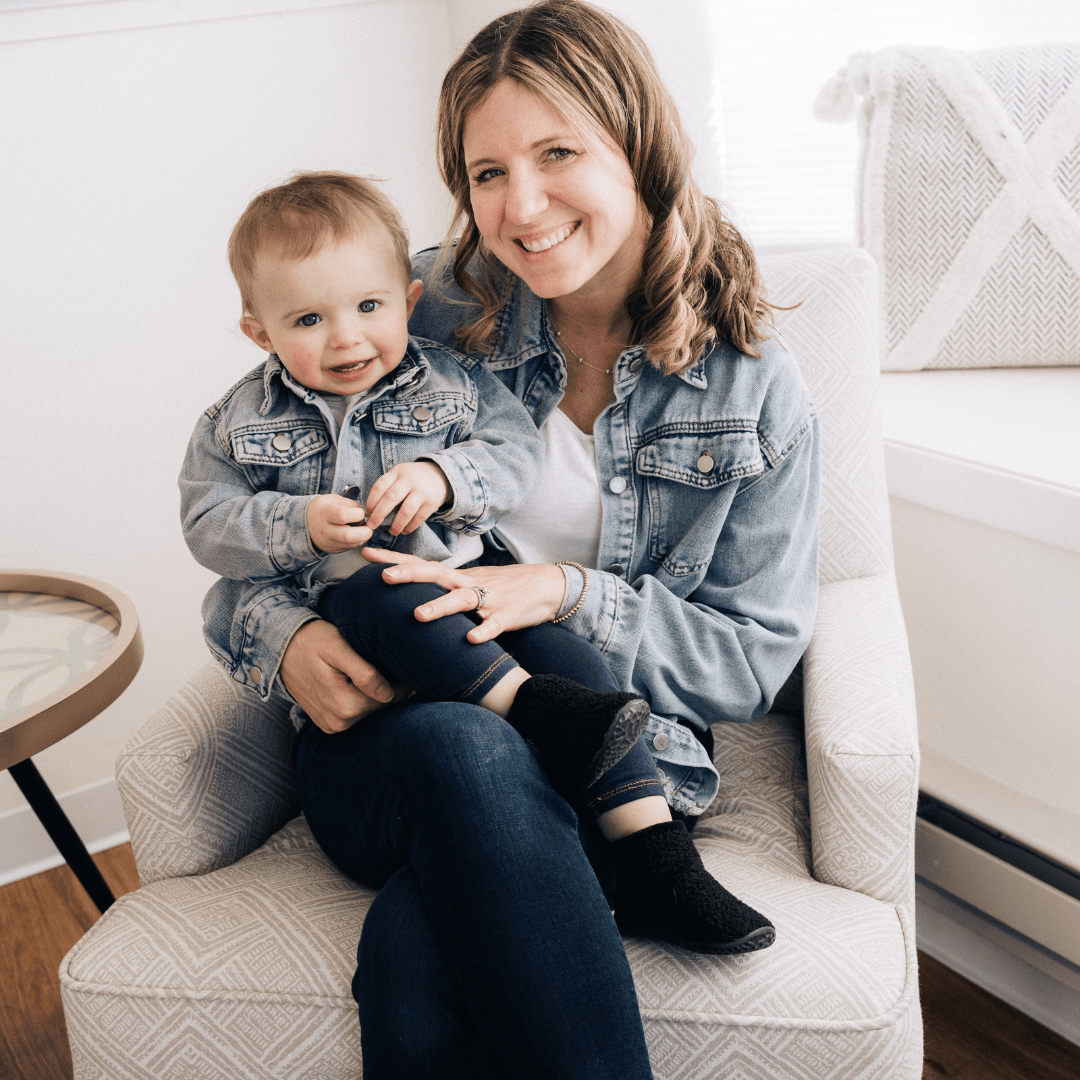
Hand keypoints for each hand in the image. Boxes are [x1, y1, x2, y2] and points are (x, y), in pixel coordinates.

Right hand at [280, 620, 394, 732]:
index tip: (396, 663)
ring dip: (371, 694)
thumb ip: (364, 673)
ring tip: (363, 671)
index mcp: (345, 706)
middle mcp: (339, 722)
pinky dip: (358, 700)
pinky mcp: (327, 722)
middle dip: (384, 687)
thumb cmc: (312, 641)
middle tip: (378, 663)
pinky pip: (354, 714)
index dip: (398, 680)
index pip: (390, 699)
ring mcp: (332, 725)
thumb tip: (388, 695)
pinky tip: (352, 682)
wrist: (280, 648)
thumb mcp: (338, 649)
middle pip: (379, 707)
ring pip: (368, 711)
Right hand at [307, 494, 372, 552]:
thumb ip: (351, 505)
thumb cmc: (324, 508)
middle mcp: (323, 529)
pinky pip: (349, 548)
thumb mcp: (334, 499)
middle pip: (348, 536)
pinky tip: (355, 534)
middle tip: (369, 526)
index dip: (357, 514)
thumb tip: (365, 516)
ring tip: (362, 529)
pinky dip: (357, 541)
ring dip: (363, 537)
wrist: (306, 522)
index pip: (342, 515)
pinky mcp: (331, 550)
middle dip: (365, 532)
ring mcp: (327, 542)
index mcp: (323, 512)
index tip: (361, 513)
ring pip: (351, 544)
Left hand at [362, 548, 565, 642]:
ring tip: (418, 615)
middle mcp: (469, 583)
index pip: (420, 564)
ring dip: (440, 607)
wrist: (546, 585)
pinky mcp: (508, 615)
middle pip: (436, 575)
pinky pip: (494, 625)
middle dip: (410, 575)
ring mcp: (489, 599)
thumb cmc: (502, 587)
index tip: (364, 554)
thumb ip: (444, 592)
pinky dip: (484, 631)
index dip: (393, 559)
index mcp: (457, 577)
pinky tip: (471, 640)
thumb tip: (411, 602)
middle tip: (384, 577)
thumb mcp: (471, 585)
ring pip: (462, 600)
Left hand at [366, 462, 450, 535]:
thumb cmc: (412, 479)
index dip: (372, 500)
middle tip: (372, 526)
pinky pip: (419, 518)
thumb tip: (372, 511)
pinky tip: (404, 531)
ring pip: (406, 510)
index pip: (380, 485)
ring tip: (392, 532)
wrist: (439, 475)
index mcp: (397, 472)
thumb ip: (387, 488)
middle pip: (391, 497)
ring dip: (397, 524)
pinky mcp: (432, 502)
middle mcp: (409, 480)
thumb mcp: (399, 475)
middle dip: (379, 514)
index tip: (367, 512)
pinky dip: (410, 527)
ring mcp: (422, 491)